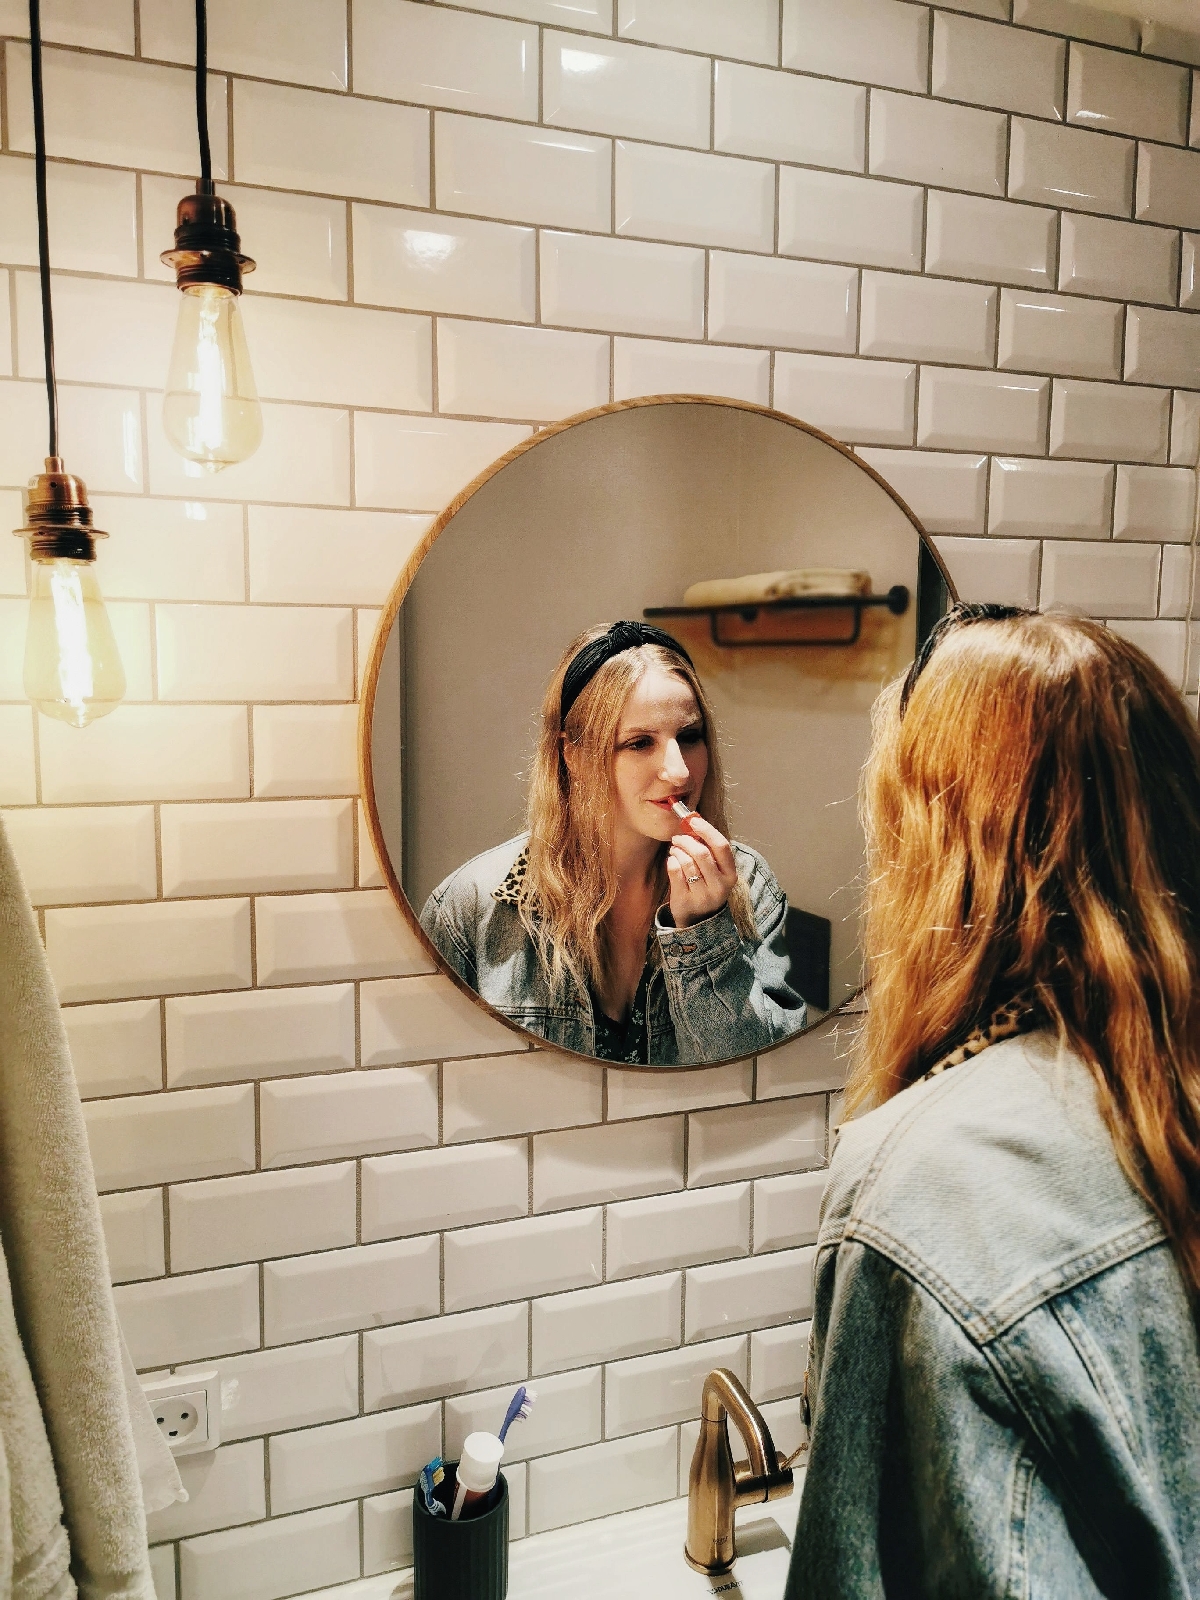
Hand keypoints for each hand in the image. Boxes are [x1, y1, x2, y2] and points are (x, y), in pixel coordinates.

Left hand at [666, 814, 737, 928]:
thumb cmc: (705, 886)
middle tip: (678, 837)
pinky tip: (672, 861)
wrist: (697, 919)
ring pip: (687, 863)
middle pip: (702, 853)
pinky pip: (675, 872)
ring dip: (677, 851)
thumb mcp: (715, 871)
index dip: (707, 830)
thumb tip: (693, 821)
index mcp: (731, 875)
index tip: (693, 821)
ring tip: (675, 850)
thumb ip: (708, 850)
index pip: (722, 846)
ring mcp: (703, 896)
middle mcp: (720, 886)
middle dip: (687, 841)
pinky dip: (671, 862)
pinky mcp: (686, 901)